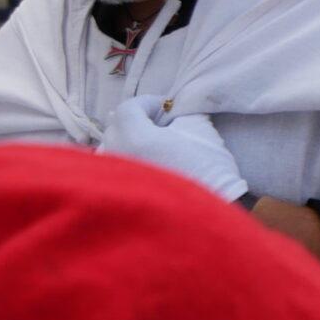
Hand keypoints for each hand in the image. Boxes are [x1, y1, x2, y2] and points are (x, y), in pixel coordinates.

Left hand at [98, 95, 249, 200]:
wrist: (211, 216)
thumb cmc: (208, 169)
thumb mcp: (199, 128)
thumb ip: (177, 112)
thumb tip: (166, 109)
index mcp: (135, 138)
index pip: (127, 108)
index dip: (147, 103)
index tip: (165, 107)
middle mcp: (116, 155)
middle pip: (114, 127)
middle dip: (135, 120)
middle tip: (158, 123)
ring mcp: (113, 178)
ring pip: (109, 148)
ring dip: (126, 140)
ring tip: (149, 144)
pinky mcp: (116, 195)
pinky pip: (110, 170)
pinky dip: (123, 160)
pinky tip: (142, 164)